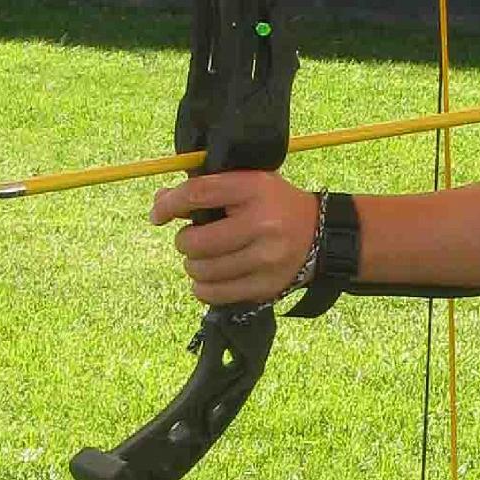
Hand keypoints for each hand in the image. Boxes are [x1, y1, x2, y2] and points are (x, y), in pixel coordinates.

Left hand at [149, 171, 321, 304]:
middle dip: (184, 241)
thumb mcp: (247, 185)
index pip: (197, 194)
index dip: (168, 205)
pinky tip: (207, 279)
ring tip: (202, 259)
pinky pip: (215, 294)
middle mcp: (261, 224)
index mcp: (254, 189)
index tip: (158, 215)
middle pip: (196, 240)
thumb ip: (206, 189)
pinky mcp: (265, 286)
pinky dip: (202, 288)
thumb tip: (161, 201)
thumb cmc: (274, 205)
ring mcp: (265, 259)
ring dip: (193, 265)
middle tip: (192, 239)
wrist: (321, 234)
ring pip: (202, 270)